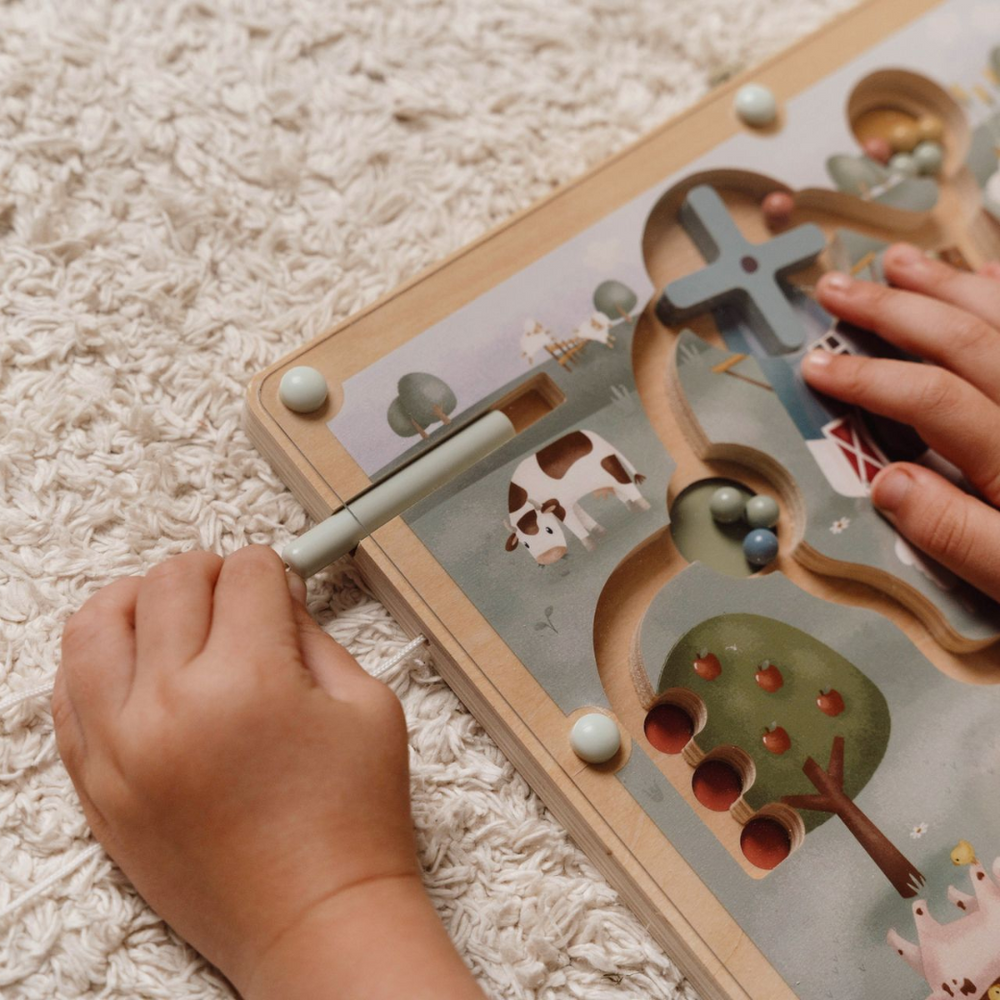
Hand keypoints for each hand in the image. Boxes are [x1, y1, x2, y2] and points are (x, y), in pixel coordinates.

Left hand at [54, 546, 483, 999]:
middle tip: (240, 597)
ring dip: (141, 600)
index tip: (282, 581)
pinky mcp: (97, 787)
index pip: (245, 574)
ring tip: (174, 616)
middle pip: (171, 582)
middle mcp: (171, 707)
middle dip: (214, 573)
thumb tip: (276, 593)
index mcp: (251, 682)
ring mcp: (121, 749)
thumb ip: (315, 634)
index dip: (274, 567)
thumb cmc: (353, 822)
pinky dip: (98, 659)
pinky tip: (138, 663)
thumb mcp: (367, 705)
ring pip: (97, 623)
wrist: (314, 920)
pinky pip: (67, 694)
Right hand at [802, 244, 999, 601]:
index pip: (933, 399)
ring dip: (952, 285)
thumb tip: (887, 483)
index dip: (867, 376)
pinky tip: (990, 275)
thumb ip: (959, 536)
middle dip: (896, 310)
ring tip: (901, 262)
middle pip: (968, 340)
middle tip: (840, 288)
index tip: (815, 366)